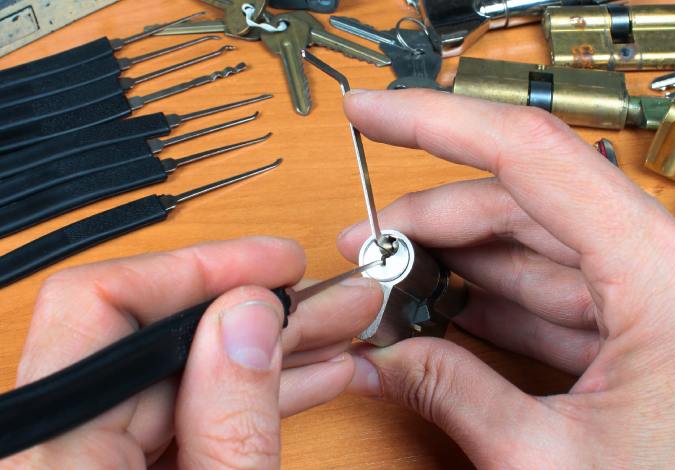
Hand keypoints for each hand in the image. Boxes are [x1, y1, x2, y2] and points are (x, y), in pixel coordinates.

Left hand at [1, 237, 381, 468]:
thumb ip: (232, 422)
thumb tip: (250, 316)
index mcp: (57, 451)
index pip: (105, 304)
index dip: (201, 268)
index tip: (276, 264)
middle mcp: (58, 444)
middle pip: (156, 338)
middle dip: (263, 313)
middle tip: (333, 299)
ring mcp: (89, 460)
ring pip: (183, 376)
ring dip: (269, 354)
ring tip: (340, 336)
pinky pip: (187, 418)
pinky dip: (250, 400)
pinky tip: (310, 381)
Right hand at [338, 90, 674, 467]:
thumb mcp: (547, 463)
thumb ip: (452, 394)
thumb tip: (379, 357)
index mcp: (671, 284)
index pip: (534, 157)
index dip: (437, 122)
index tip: (375, 111)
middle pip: (529, 201)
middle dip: (435, 217)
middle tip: (369, 242)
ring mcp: (671, 296)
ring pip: (541, 244)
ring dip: (461, 257)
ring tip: (395, 276)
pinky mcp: (656, 327)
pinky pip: (563, 291)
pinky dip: (500, 295)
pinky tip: (447, 304)